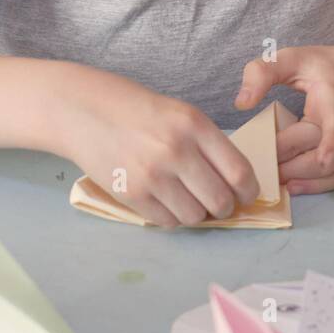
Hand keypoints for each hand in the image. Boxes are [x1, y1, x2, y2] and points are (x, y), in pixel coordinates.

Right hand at [57, 64, 259, 226]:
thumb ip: (207, 143)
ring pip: (195, 217)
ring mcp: (153, 175)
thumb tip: (235, 183)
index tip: (246, 194)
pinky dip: (172, 217)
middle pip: (220, 201)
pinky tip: (164, 201)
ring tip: (187, 200)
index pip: (239, 172)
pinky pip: (167, 222)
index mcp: (194, 124)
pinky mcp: (132, 194)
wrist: (84, 110)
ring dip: (197, 214)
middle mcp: (176, 150)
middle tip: (217, 203)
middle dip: (225, 208)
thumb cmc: (136, 110)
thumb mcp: (179, 113)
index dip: (249, 191)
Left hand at [234, 41, 333, 195]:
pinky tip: (295, 186)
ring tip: (274, 179)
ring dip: (302, 178)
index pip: (332, 124)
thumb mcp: (293, 57)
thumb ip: (263, 73)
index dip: (318, 143)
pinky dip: (320, 186)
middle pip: (321, 154)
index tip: (279, 151)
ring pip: (332, 170)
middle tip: (259, 166)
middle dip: (289, 164)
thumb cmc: (326, 67)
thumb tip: (241, 104)